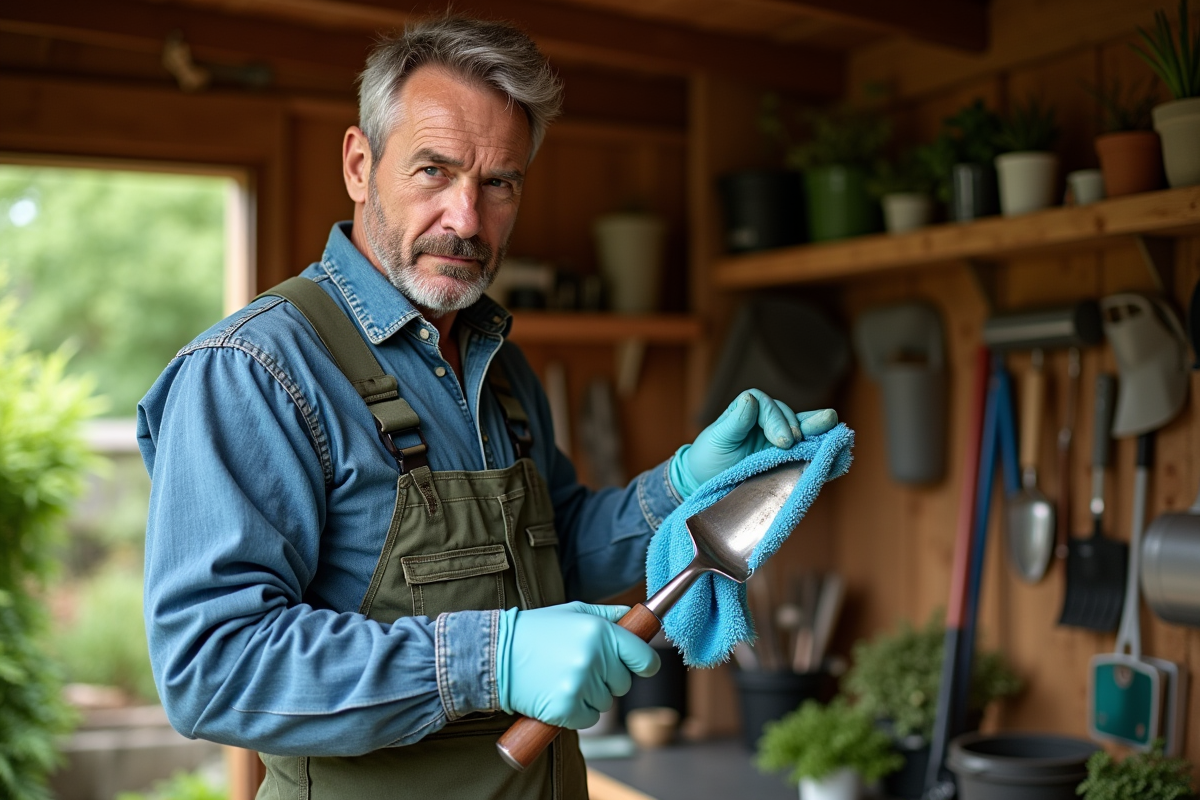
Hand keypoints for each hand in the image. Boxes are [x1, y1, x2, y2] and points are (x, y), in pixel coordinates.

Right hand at [496, 602, 660, 728]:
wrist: (496, 655)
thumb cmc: (535, 632)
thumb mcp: (572, 612)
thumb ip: (607, 615)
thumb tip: (634, 615)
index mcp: (600, 631)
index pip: (644, 658)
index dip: (644, 664)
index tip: (639, 666)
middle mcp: (594, 658)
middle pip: (623, 683)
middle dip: (607, 679)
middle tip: (579, 667)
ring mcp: (581, 685)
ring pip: (605, 703)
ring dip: (590, 696)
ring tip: (563, 678)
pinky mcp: (567, 709)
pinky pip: (588, 719)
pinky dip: (576, 713)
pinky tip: (557, 695)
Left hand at [670, 389, 836, 497]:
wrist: (708, 483)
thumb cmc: (710, 458)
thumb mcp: (718, 439)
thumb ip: (735, 421)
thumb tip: (751, 398)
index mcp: (748, 410)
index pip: (766, 404)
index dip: (776, 419)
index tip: (781, 441)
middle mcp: (766, 420)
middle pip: (787, 413)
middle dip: (794, 424)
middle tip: (792, 443)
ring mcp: (779, 436)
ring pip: (802, 425)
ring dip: (817, 425)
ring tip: (832, 422)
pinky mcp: (788, 455)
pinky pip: (808, 445)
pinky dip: (821, 443)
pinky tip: (835, 440)